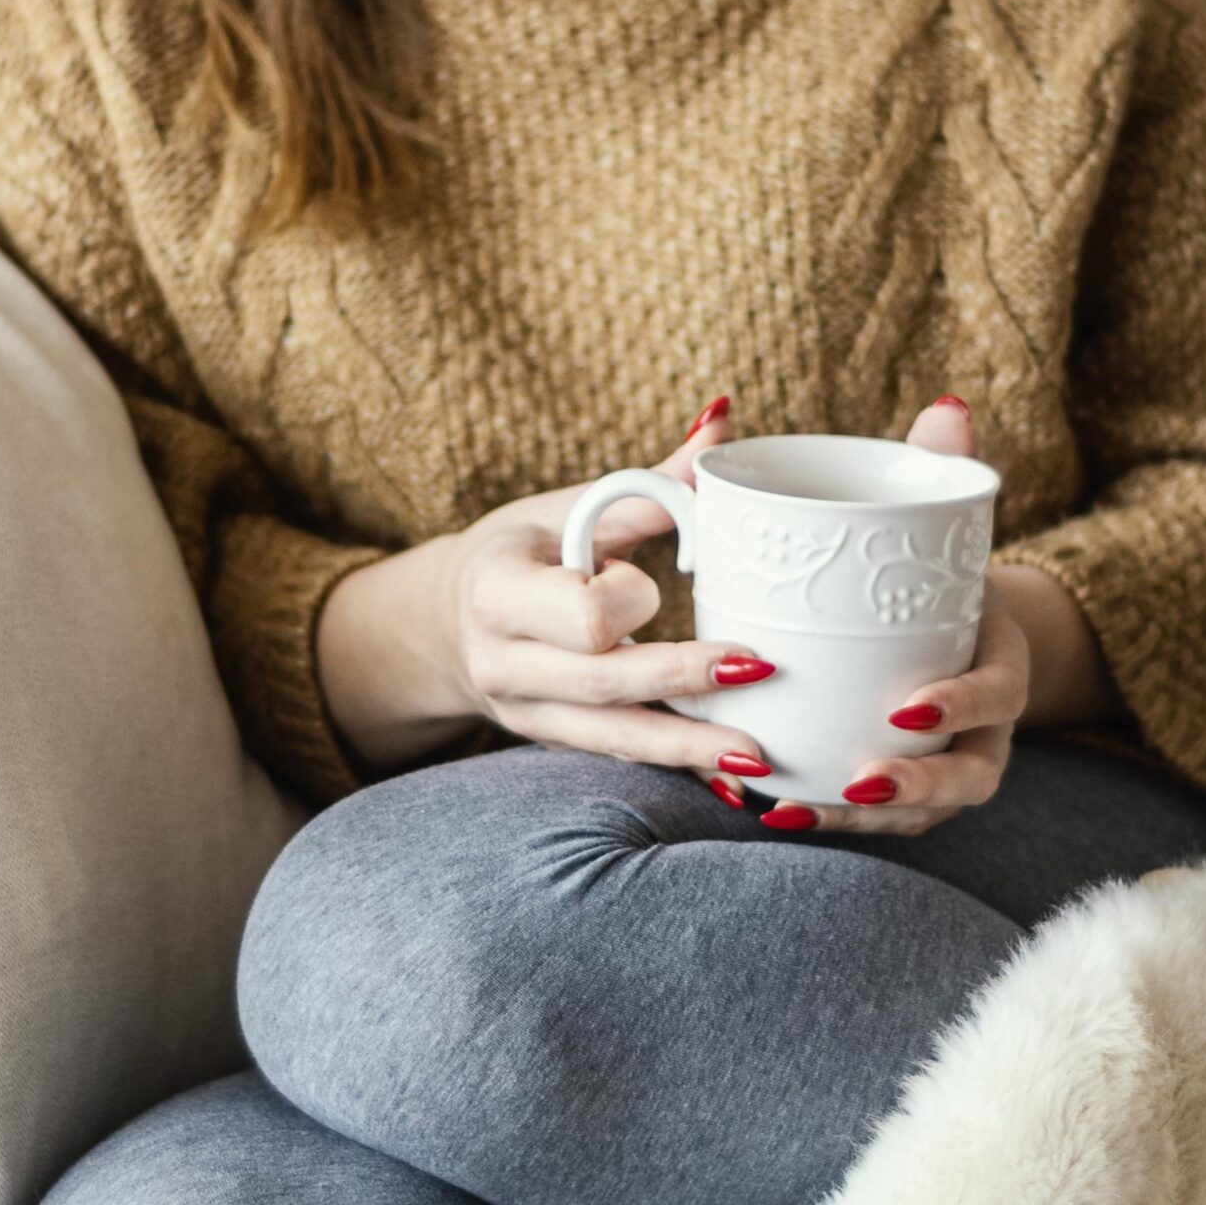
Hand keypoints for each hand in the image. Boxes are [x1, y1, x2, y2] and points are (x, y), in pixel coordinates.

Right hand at [316, 396, 779, 787]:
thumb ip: (649, 484)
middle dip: (683, 678)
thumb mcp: (565, 509)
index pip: (577, 611)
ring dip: (689, 749)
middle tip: (759, 669)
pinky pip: (620, 757)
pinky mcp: (554, 742)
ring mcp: (525, 714)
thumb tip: (724, 422)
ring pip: (614, 737)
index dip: (627, 599)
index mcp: (499, 592)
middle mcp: (503, 664)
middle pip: (603, 682)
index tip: (654, 584)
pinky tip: (732, 782)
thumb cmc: (520, 554)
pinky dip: (677, 768)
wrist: (446, 624)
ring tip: (759, 756)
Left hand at [741, 397, 1113, 836]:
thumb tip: (945, 407)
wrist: (949, 629)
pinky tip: (772, 812)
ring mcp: (946, 773)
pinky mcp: (903, 795)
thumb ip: (943, 471)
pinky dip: (824, 820)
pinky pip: (872, 823)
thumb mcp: (945, 522)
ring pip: (919, 815)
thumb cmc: (938, 573)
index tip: (910, 707)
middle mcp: (984, 733)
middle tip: (862, 780)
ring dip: (858, 821)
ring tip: (794, 810)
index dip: (962, 705)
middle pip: (970, 778)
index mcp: (1001, 665)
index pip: (998, 693)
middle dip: (919, 788)